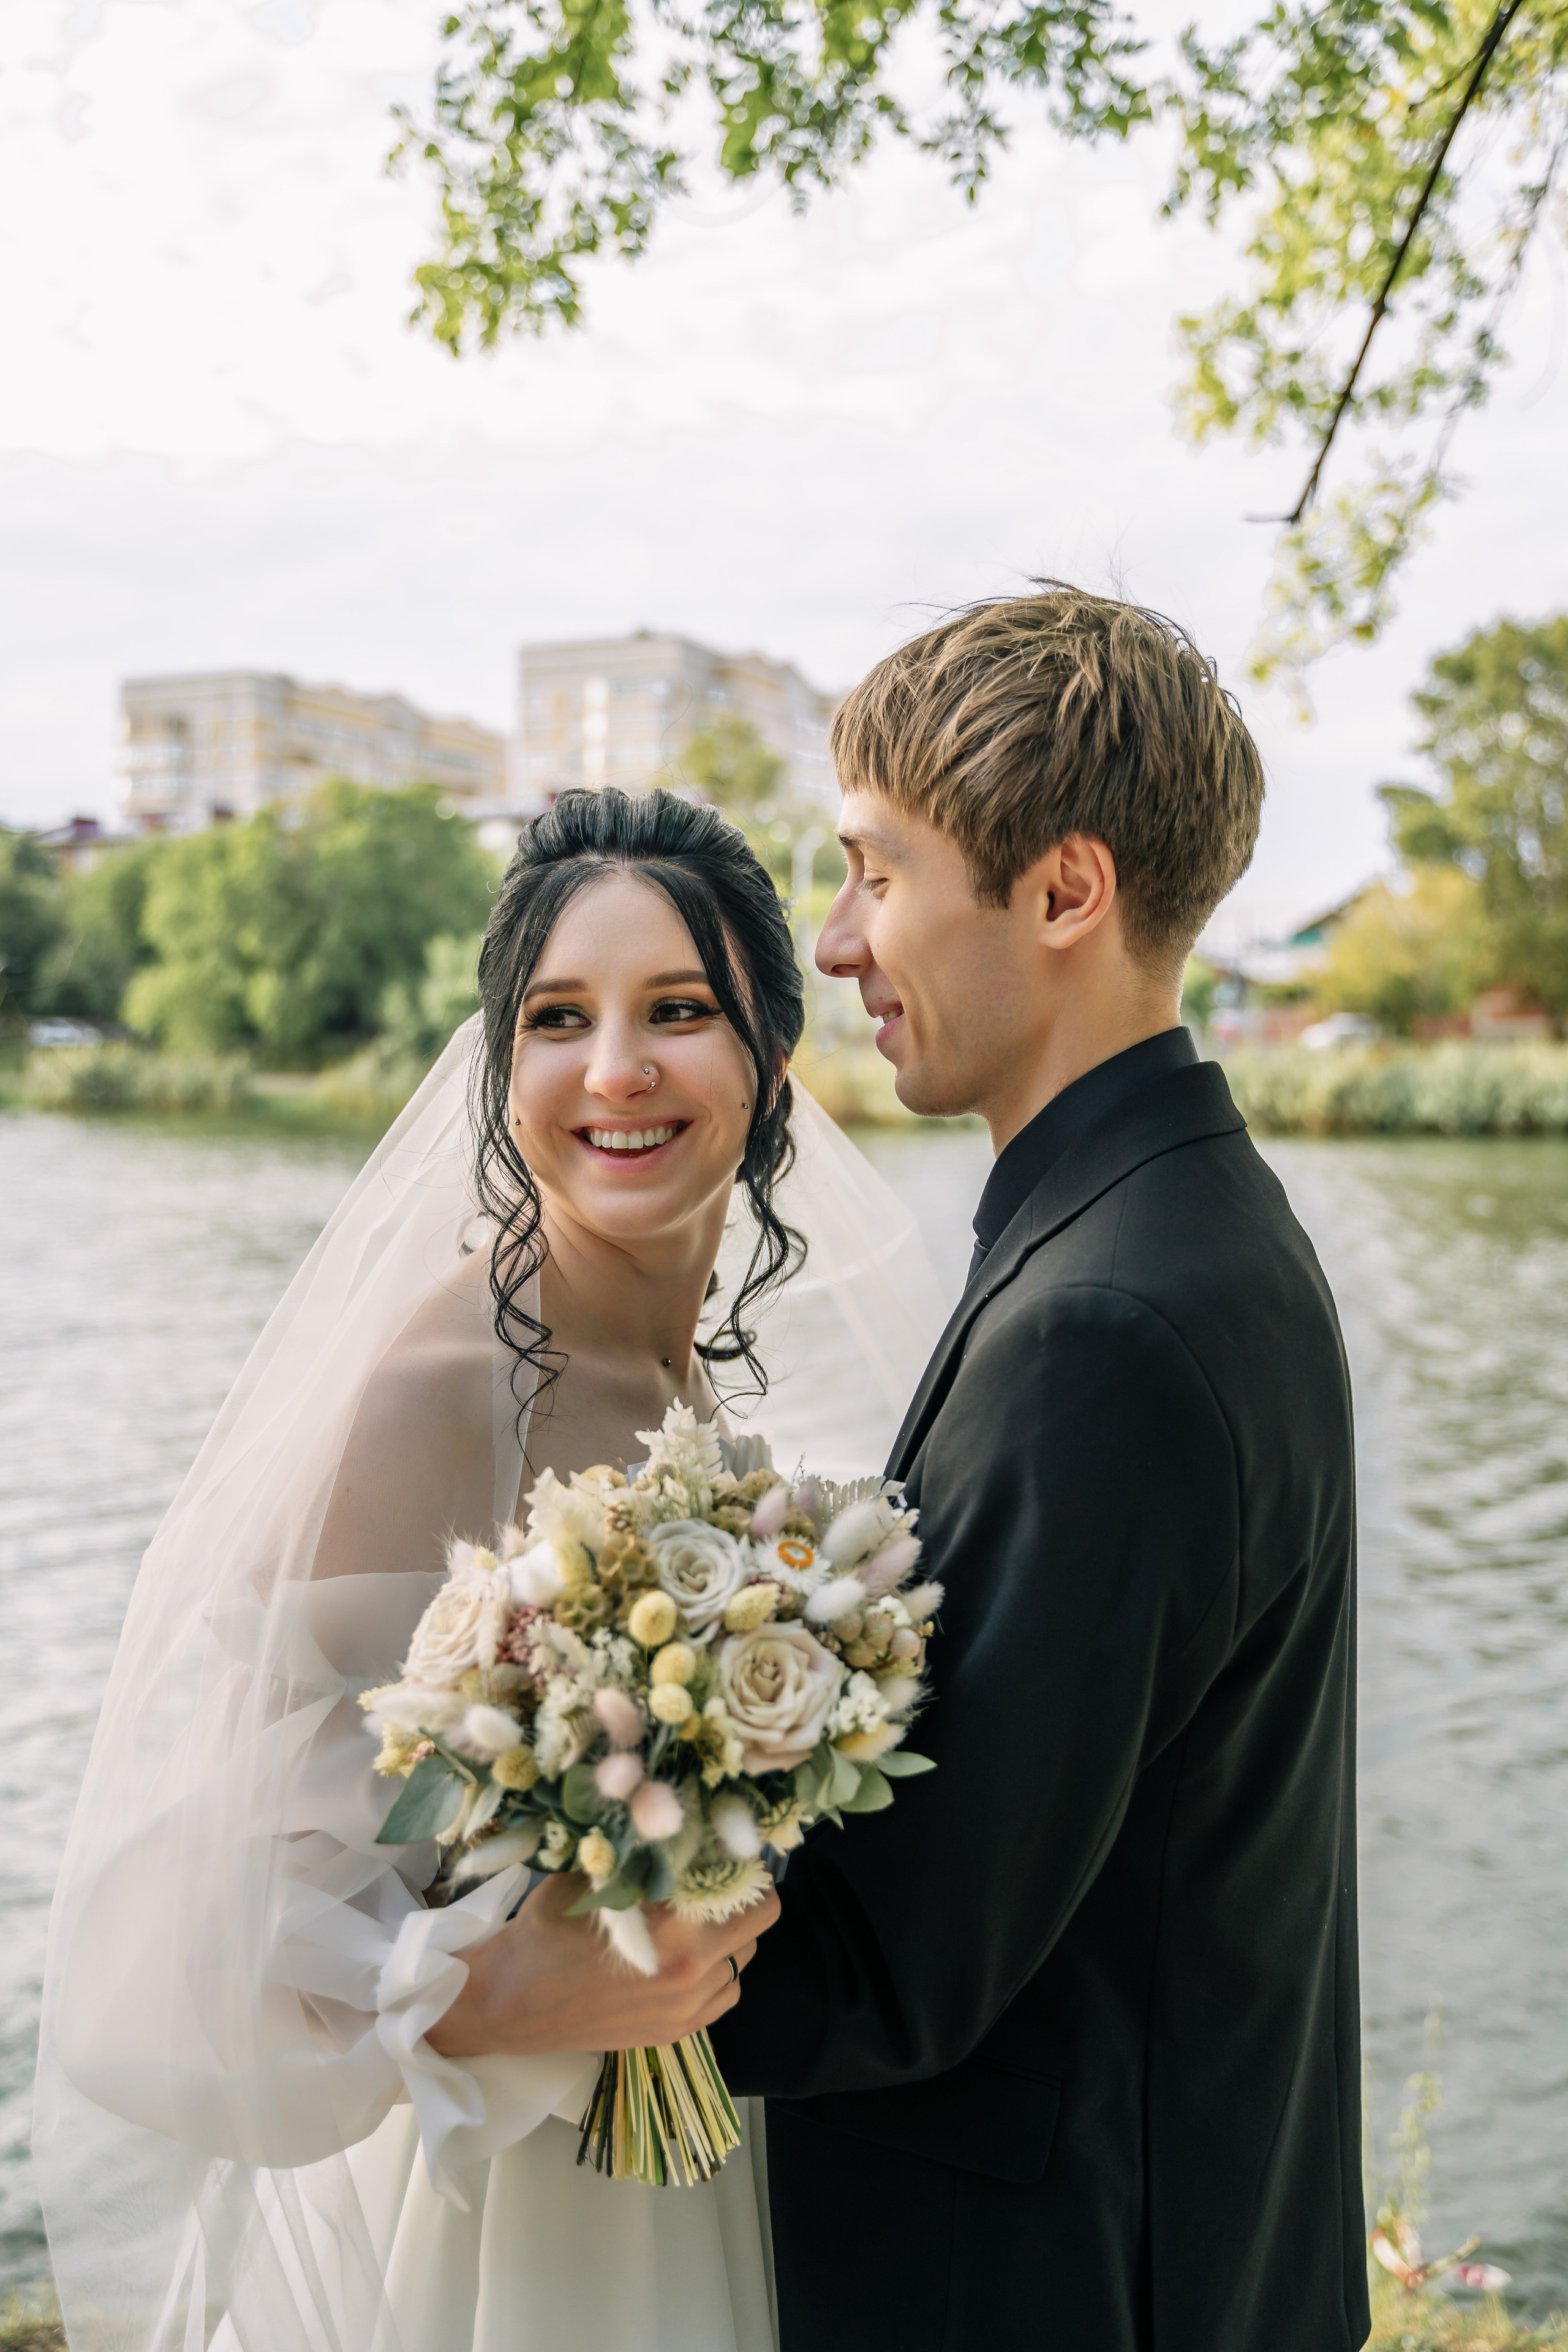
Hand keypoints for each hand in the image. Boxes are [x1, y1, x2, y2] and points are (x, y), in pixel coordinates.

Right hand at [425, 1872, 780, 2060]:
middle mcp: (693, 1972)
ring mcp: (688, 2009)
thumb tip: (690, 1832)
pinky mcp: (676, 2033)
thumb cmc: (547, 1930)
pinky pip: (726, 1995)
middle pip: (758, 1923)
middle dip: (739, 1896)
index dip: (739, 1864)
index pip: (749, 1889)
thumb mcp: (597, 1876)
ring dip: (728, 1935)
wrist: (510, 2002)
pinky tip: (682, 1959)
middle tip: (709, 1881)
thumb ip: (649, 1859)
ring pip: (743, 1960)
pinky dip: (716, 1974)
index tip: (721, 1852)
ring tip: (691, 1921)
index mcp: (677, 1929)